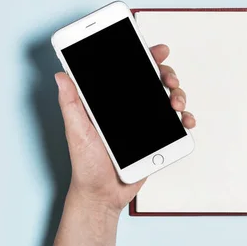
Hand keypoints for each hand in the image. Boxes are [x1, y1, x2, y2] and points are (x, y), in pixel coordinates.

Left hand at [55, 44, 195, 214]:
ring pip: (168, 99)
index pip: (128, 72)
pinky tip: (184, 121)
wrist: (102, 195)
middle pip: (153, 81)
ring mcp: (145, 123)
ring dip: (178, 95)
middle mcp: (129, 109)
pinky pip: (175, 125)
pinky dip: (184, 119)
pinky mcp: (157, 139)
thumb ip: (70, 103)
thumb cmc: (86, 166)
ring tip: (175, 103)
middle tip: (167, 80)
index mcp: (110, 103)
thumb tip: (62, 75)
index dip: (143, 57)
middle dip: (166, 74)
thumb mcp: (75, 131)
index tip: (155, 50)